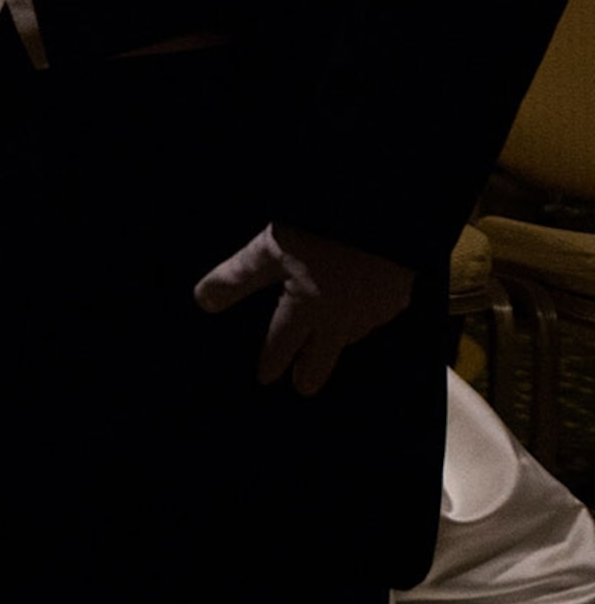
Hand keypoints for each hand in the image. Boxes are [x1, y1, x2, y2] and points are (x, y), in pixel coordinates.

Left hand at [193, 222, 415, 395]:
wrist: (386, 216)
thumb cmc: (324, 231)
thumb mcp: (268, 252)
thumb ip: (235, 278)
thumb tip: (203, 302)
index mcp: (308, 309)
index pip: (283, 344)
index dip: (272, 361)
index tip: (266, 378)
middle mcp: (343, 317)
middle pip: (324, 354)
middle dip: (311, 372)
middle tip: (303, 388)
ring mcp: (375, 307)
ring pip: (353, 336)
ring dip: (339, 346)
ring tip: (331, 348)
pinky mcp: (400, 292)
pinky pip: (380, 316)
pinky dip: (367, 320)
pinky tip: (366, 313)